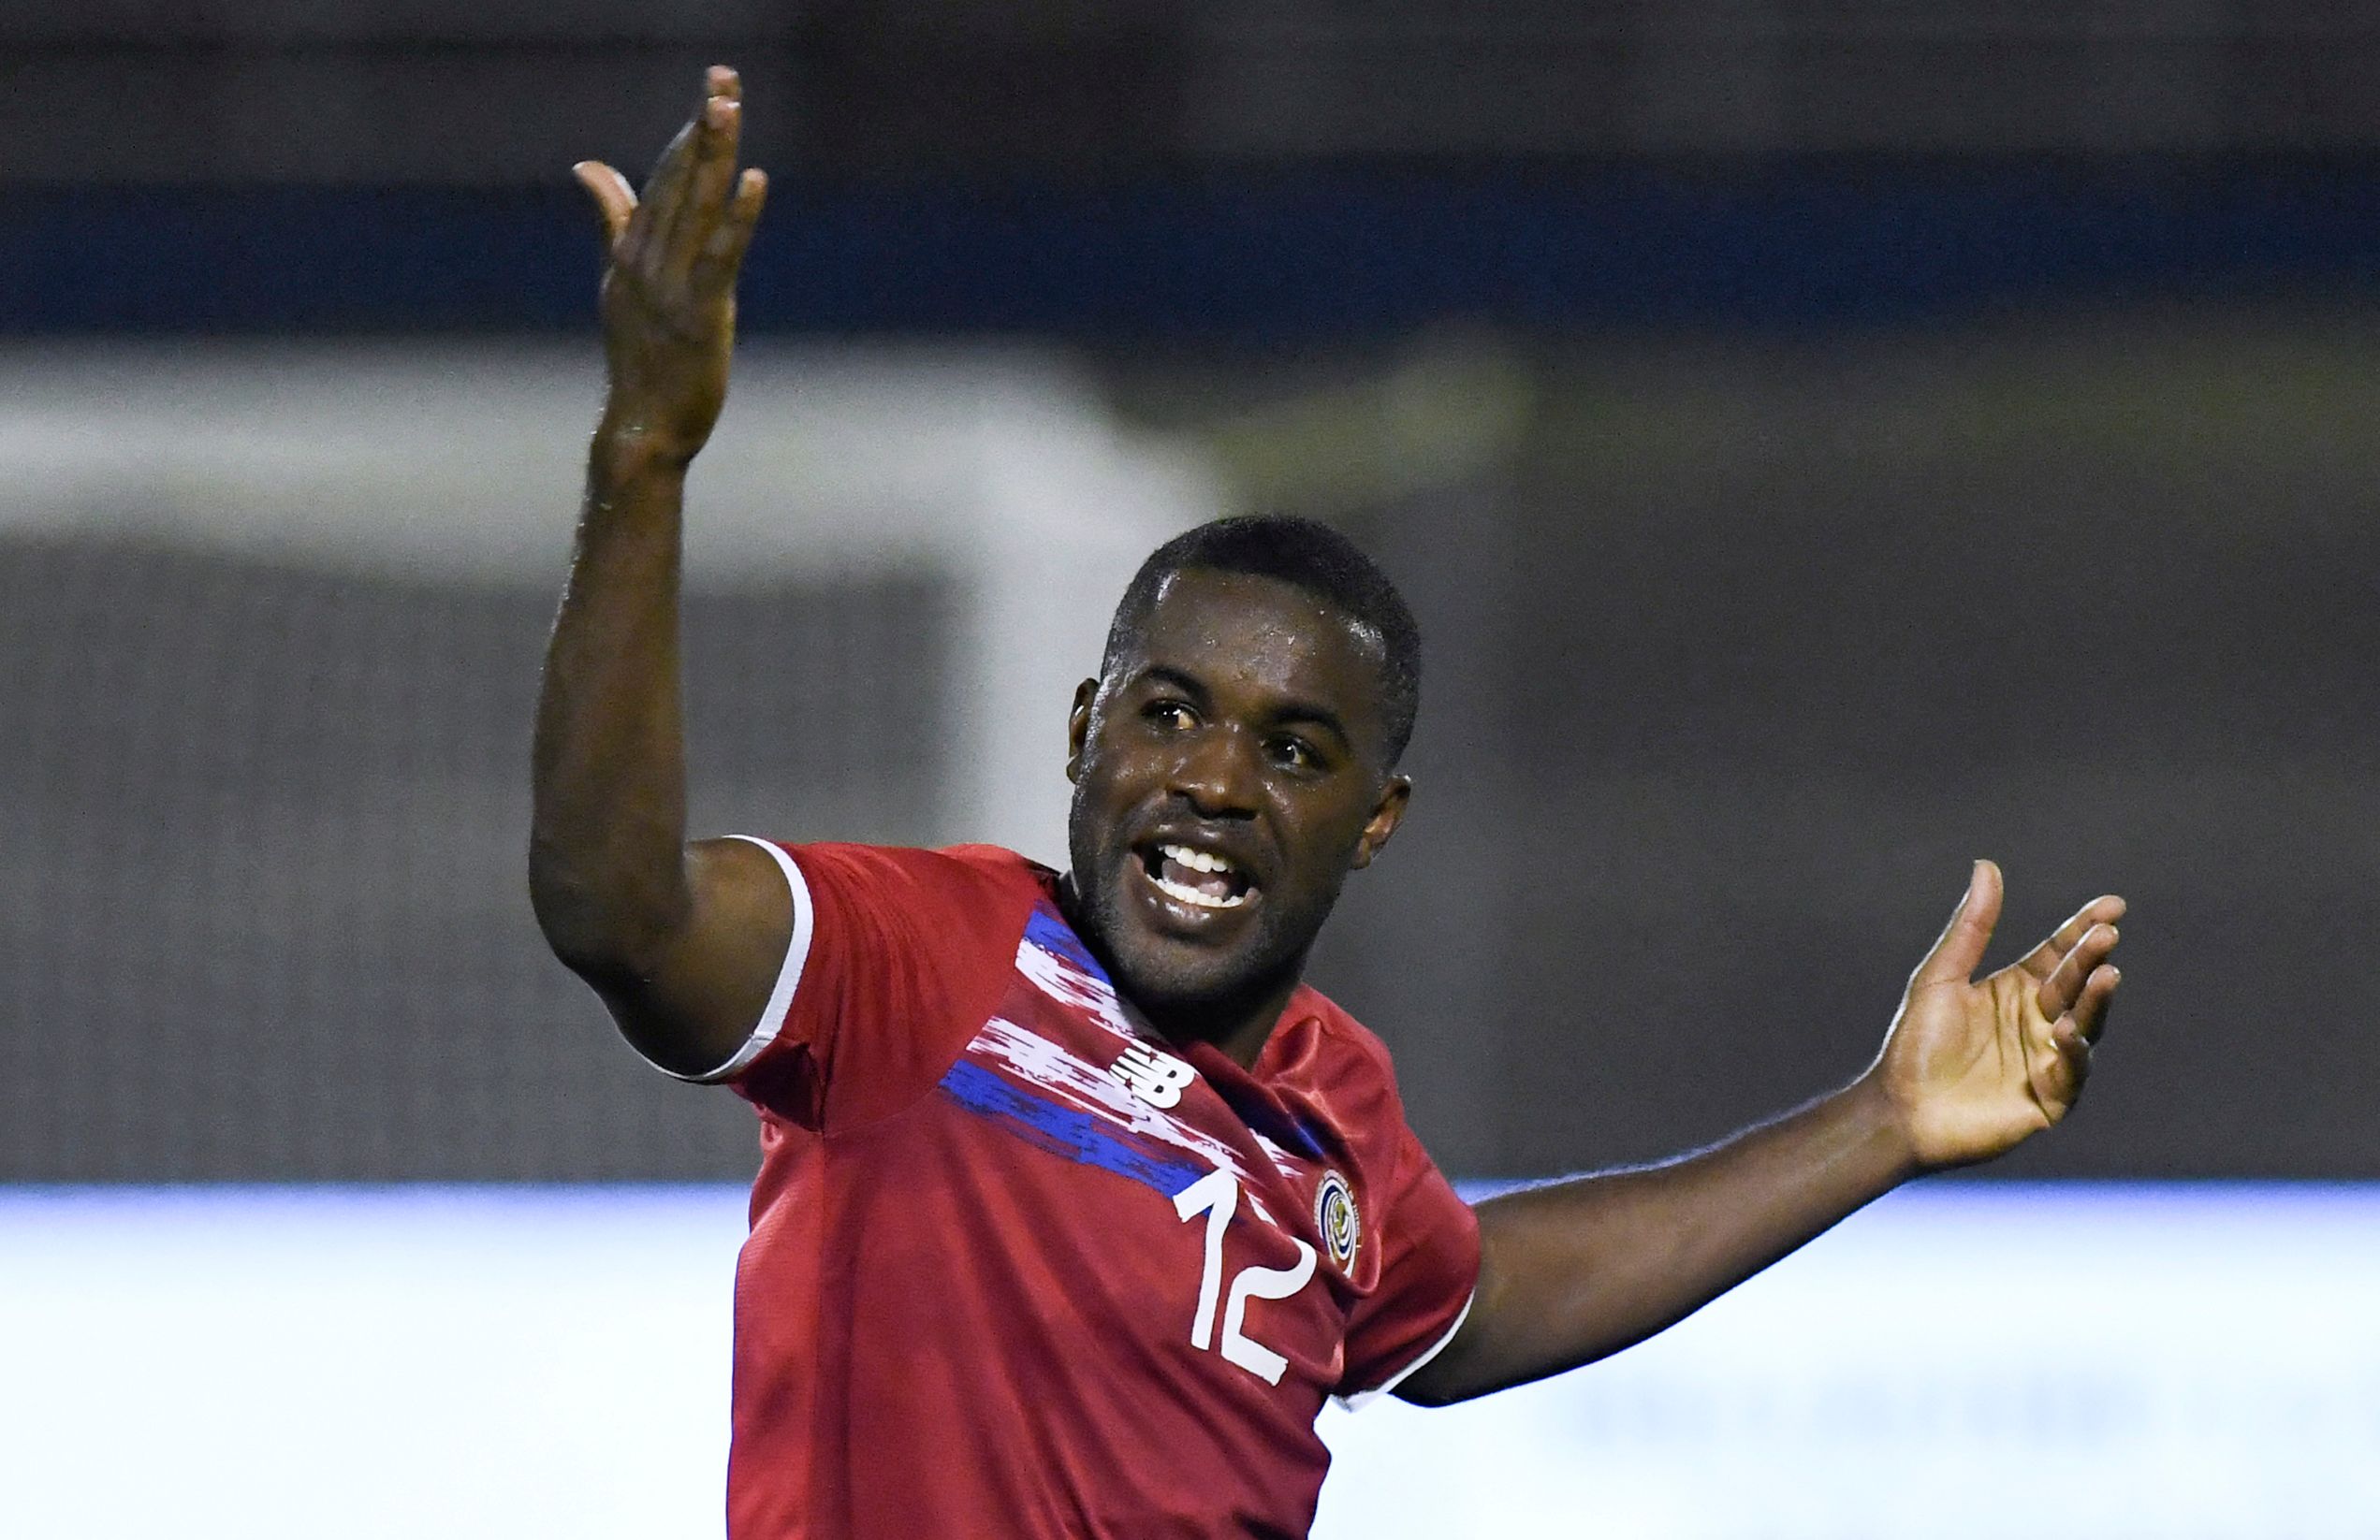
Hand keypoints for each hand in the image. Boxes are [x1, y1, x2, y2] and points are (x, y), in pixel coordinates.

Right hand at [574, 66, 768, 464]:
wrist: (640, 431)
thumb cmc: (640, 359)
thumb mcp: (621, 282)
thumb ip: (613, 221)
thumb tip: (587, 166)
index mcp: (631, 252)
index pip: (663, 179)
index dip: (688, 134)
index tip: (713, 89)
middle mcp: (646, 261)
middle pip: (678, 180)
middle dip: (702, 127)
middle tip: (723, 76)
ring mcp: (669, 287)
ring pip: (695, 207)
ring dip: (713, 154)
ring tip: (728, 107)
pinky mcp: (699, 315)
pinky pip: (720, 257)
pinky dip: (738, 217)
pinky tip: (756, 181)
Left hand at [1870, 860, 2123, 1169]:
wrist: (1900, 1108)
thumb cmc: (1916, 1044)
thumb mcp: (1941, 976)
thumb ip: (1971, 927)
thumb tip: (1987, 866)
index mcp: (2015, 991)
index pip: (2058, 954)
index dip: (2083, 930)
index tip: (2112, 905)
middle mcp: (2038, 1022)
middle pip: (2074, 984)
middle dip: (2092, 958)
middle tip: (2107, 935)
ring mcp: (2048, 1059)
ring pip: (2085, 1024)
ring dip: (2096, 1000)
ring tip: (2106, 974)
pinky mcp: (2050, 1098)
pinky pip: (2072, 1072)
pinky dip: (2074, 1052)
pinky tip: (2067, 1031)